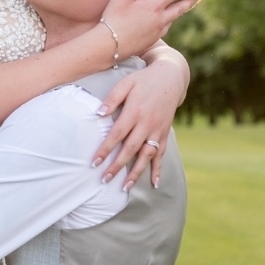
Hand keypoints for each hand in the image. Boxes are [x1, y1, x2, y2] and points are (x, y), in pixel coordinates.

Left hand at [92, 59, 185, 187]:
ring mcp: (158, 130)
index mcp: (134, 111)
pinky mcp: (165, 133)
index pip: (117, 135)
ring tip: (125, 187)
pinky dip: (158, 168)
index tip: (94, 162)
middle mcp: (147, 123)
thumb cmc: (143, 80)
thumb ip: (112, 99)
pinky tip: (155, 183)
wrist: (171, 77)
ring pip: (146, 155)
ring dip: (136, 172)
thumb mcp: (126, 83)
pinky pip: (162, 154)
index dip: (105, 149)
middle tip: (104, 180)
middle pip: (130, 149)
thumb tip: (98, 114)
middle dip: (117, 166)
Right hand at [101, 0, 197, 60]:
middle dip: (190, 0)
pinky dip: (165, 22)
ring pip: (172, 19)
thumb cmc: (113, 17)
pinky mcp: (152, 41)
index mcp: (154, 6)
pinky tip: (159, 21)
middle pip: (181, 8)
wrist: (109, 45)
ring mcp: (157, 32)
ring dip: (176, 11)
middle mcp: (160, 20)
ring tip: (176, 6)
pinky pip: (163, 29)